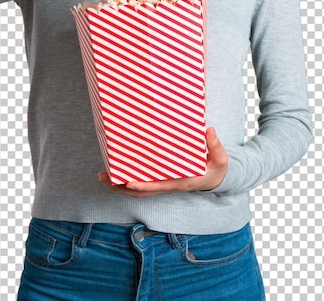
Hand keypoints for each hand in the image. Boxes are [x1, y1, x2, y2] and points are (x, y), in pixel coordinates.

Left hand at [98, 127, 227, 197]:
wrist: (216, 179)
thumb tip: (209, 130)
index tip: (128, 182)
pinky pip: (142, 184)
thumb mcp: (221, 159)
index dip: (143, 186)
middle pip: (141, 193)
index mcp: (181, 182)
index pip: (158, 186)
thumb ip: (215, 145)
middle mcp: (169, 186)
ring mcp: (164, 185)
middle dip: (121, 187)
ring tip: (102, 175)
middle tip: (103, 176)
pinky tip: (116, 171)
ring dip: (119, 186)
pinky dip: (127, 181)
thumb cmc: (217, 169)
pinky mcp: (161, 181)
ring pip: (138, 191)